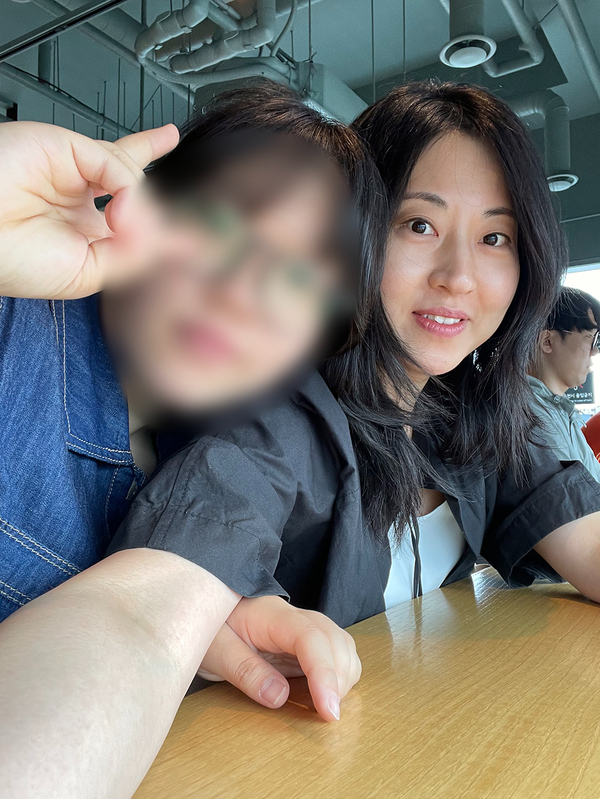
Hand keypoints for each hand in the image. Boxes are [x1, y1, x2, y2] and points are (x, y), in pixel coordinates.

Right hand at [0, 121, 178, 299]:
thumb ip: (130, 253)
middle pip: (141, 194)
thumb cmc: (9, 259)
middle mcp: (82, 201)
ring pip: (135, 177)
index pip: (136, 224)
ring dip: (141, 210)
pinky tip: (121, 207)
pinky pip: (119, 164)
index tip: (202, 239)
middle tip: (190, 238)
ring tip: (123, 227)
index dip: (171, 227)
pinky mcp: (69, 148)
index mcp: (83, 234)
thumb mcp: (85, 274)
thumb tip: (171, 237)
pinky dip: (128, 187)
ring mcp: (76, 173)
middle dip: (165, 218)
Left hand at [198, 596, 361, 721]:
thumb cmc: (208, 626)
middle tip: (326, 715)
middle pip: (335, 640)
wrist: (202, 607)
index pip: (310, 638)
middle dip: (339, 679)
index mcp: (271, 615)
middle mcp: (294, 617)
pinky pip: (333, 652)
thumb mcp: (215, 650)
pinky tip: (324, 694)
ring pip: (340, 644)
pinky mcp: (302, 641)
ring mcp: (301, 627)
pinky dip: (339, 674)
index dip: (325, 674)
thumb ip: (245, 670)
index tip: (328, 710)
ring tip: (325, 706)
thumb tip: (279, 697)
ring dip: (342, 676)